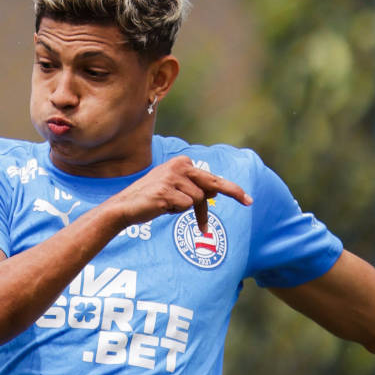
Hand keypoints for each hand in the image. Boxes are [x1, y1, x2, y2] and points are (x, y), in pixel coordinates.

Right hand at [109, 156, 251, 231]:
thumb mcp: (176, 192)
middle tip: (249, 202)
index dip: (230, 190)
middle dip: (233, 192)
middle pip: (212, 184)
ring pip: (198, 199)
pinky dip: (176, 212)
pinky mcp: (166, 192)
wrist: (125, 207)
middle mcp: (179, 166)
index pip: (211, 178)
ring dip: (186, 209)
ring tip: (167, 206)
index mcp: (182, 162)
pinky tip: (161, 207)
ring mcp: (172, 178)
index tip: (247, 199)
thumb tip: (214, 191)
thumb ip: (194, 189)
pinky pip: (185, 206)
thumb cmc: (151, 200)